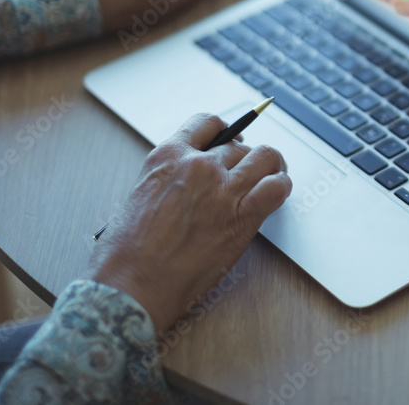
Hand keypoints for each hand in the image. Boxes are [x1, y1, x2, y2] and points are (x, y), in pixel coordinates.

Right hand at [88, 114, 290, 332]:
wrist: (131, 286)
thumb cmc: (127, 252)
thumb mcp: (141, 193)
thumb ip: (171, 177)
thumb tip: (194, 177)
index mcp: (167, 155)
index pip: (208, 123)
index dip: (225, 132)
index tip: (231, 141)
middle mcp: (198, 165)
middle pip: (239, 146)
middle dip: (244, 160)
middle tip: (246, 176)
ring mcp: (222, 190)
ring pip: (265, 157)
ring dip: (271, 167)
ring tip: (271, 178)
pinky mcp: (241, 217)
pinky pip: (277, 187)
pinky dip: (282, 186)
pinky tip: (277, 193)